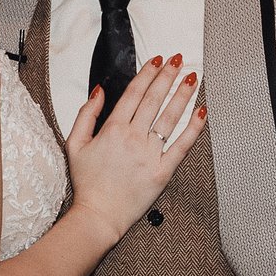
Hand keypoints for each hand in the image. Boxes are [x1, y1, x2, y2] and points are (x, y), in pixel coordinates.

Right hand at [65, 56, 202, 240]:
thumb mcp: (75, 144)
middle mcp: (133, 138)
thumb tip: (100, 90)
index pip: (134, 94)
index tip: (158, 60)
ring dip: (182, 95)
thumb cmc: (86, 183)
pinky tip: (201, 112)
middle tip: (179, 60)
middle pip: (154, 100)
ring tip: (193, 78)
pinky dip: (193, 128)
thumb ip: (86, 114)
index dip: (148, 74)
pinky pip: (182, 146)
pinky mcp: (163, 171)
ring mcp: (150, 154)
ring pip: (170, 118)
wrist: (98, 215)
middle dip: (168, 76)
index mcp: (112, 129)